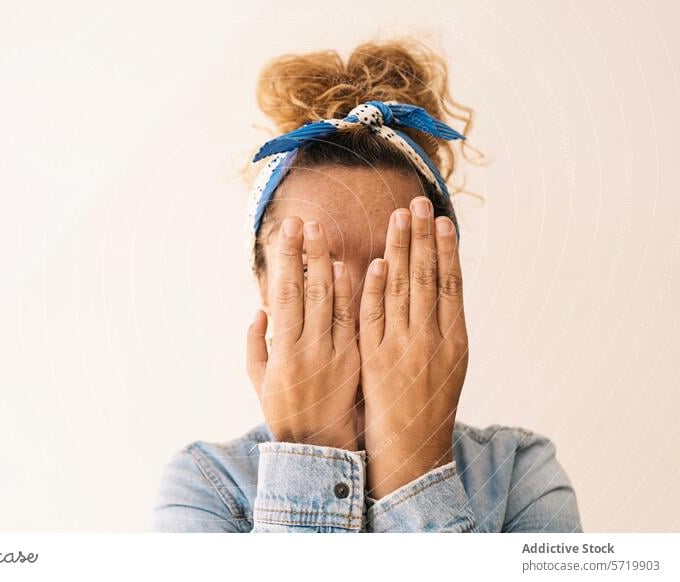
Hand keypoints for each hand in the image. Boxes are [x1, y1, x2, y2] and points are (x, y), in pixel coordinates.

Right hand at [246, 217, 360, 449]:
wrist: (321, 448)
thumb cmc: (285, 411)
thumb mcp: (260, 380)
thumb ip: (256, 343)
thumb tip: (260, 309)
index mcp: (282, 351)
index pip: (284, 294)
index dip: (285, 260)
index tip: (286, 231)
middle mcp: (308, 348)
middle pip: (309, 291)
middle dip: (307, 253)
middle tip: (308, 221)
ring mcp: (336, 354)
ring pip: (334, 302)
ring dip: (331, 266)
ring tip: (330, 236)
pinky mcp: (357, 361)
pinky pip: (355, 322)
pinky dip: (354, 294)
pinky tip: (356, 268)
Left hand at [358, 196, 468, 497]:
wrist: (413, 448)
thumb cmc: (431, 405)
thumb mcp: (452, 364)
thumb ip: (445, 326)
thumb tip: (442, 286)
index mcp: (456, 339)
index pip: (451, 283)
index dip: (445, 249)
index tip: (440, 219)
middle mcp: (433, 340)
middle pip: (427, 278)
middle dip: (422, 238)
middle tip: (417, 202)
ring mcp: (403, 348)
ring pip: (402, 290)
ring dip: (400, 251)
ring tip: (399, 218)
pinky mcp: (375, 359)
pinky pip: (374, 317)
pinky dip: (376, 288)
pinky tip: (376, 261)